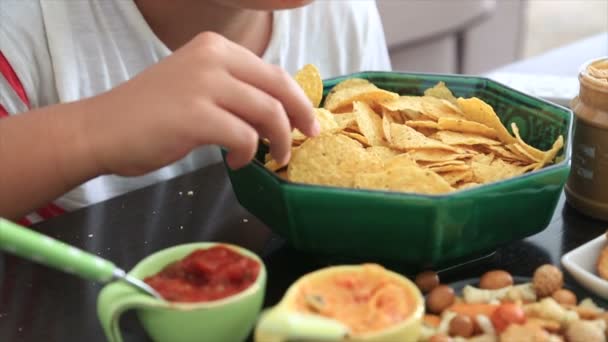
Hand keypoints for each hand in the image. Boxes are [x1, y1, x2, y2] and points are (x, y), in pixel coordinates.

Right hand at [83, 31, 317, 175]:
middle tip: (305, 139)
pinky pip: (245, 137)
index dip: (297, 99)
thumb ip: (235, 92)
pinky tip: (236, 161)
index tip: (304, 121)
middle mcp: (213, 58)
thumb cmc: (150, 115)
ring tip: (272, 158)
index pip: (274, 72)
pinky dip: (249, 154)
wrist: (100, 129)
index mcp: (216, 48)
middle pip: (280, 87)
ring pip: (268, 113)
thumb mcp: (197, 87)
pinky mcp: (195, 116)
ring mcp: (203, 84)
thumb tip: (278, 113)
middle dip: (300, 116)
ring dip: (279, 141)